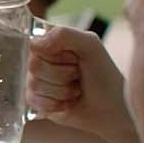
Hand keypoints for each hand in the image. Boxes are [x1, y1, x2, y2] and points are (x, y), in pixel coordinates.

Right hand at [28, 25, 133, 142]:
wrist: (110, 107)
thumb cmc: (103, 74)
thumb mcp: (90, 45)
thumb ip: (63, 34)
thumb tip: (34, 44)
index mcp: (51, 42)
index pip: (35, 45)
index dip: (56, 55)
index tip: (75, 58)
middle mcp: (41, 60)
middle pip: (34, 65)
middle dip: (61, 74)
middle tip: (77, 75)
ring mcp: (37, 80)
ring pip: (34, 84)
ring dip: (61, 90)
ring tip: (75, 90)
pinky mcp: (37, 100)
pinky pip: (33, 101)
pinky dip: (55, 104)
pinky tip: (67, 102)